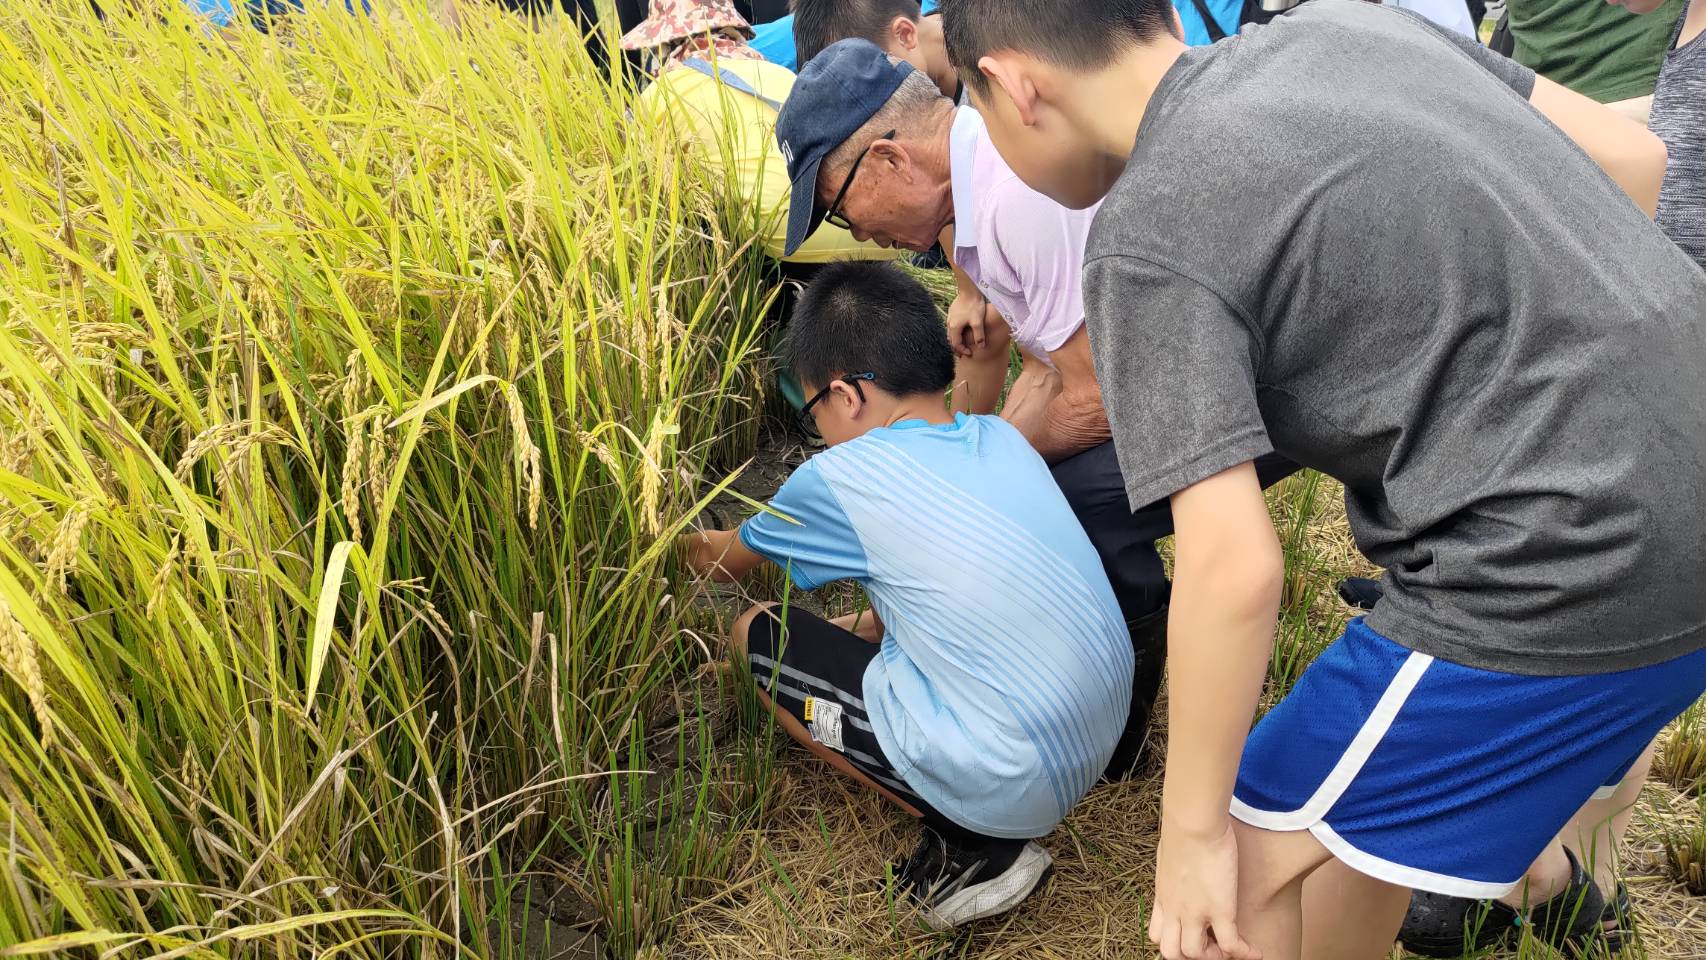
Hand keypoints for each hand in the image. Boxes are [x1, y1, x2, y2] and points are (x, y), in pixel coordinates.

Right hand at [946, 291, 987, 358]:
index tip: (970, 353)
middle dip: (957, 348)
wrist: (969, 290)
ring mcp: (949, 317)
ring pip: (950, 333)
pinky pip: (951, 326)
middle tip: (964, 353)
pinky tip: (961, 332)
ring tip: (962, 344)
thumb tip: (981, 347)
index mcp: (955, 327)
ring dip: (956, 340)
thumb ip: (979, 335)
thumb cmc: (974, 305)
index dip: (962, 351)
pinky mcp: (952, 312)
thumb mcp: (978, 322)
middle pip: (951, 340)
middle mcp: (949, 323)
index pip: (956, 344)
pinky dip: (956, 333)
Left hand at [1149, 819, 1259, 959]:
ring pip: (1196, 953)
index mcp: (1163, 895)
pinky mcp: (1219, 909)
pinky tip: (1256, 953)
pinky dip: (1244, 953)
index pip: (1157, 933)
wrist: (1192, 822)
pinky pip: (1231, 945)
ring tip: (1230, 948)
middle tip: (1211, 944)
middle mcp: (1174, 909)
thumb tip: (1183, 854)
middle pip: (1171, 951)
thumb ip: (1175, 861)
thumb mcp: (1171, 849)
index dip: (1174, 940)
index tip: (1191, 934)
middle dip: (1191, 955)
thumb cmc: (1183, 826)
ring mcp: (1195, 912)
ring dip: (1213, 955)